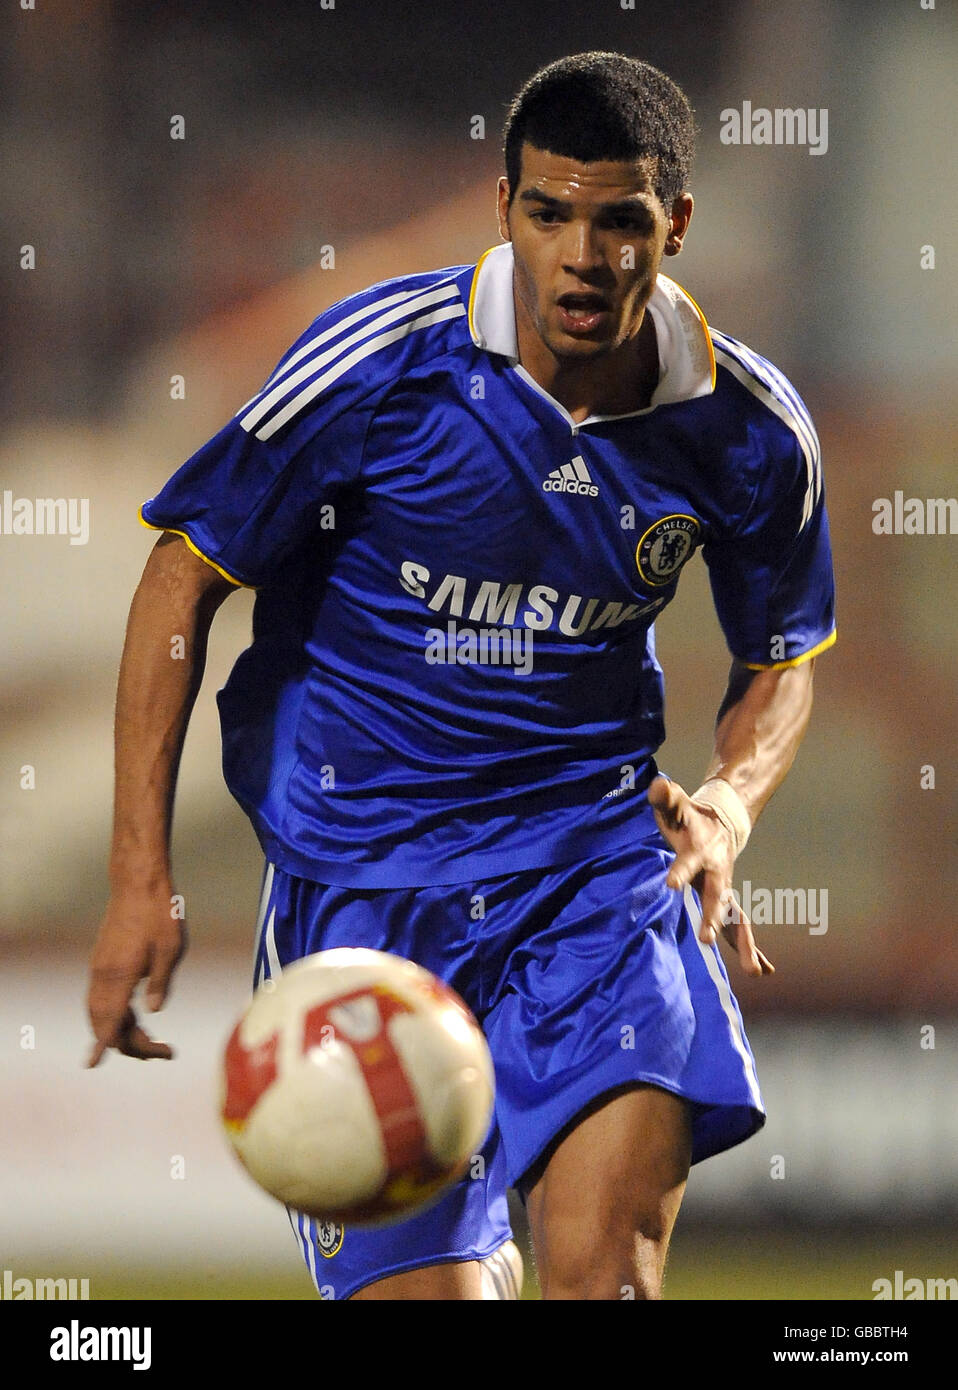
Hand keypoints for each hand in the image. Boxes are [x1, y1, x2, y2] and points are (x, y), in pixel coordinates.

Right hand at [86, 893, 186, 1064]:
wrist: (138, 883)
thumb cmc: (160, 912)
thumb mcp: (172, 948)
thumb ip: (161, 983)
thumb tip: (154, 1012)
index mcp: (120, 974)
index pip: (110, 1023)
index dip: (111, 1047)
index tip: (106, 1063)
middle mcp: (103, 975)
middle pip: (104, 1024)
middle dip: (129, 1044)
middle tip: (164, 1051)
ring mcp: (99, 967)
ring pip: (99, 1012)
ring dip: (119, 1031)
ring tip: (150, 1042)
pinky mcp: (102, 960)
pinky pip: (100, 999)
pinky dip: (113, 1016)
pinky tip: (131, 1019)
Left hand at [647, 775, 773, 977]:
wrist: (723, 822)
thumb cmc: (690, 816)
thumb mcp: (675, 804)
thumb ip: (665, 796)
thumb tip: (657, 785)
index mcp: (701, 851)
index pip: (688, 861)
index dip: (679, 871)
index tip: (670, 885)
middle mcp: (717, 873)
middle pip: (717, 897)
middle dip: (712, 917)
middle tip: (705, 938)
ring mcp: (725, 888)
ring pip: (737, 918)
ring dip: (745, 944)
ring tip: (757, 972)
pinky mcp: (726, 900)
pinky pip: (740, 926)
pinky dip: (751, 947)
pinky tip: (765, 970)